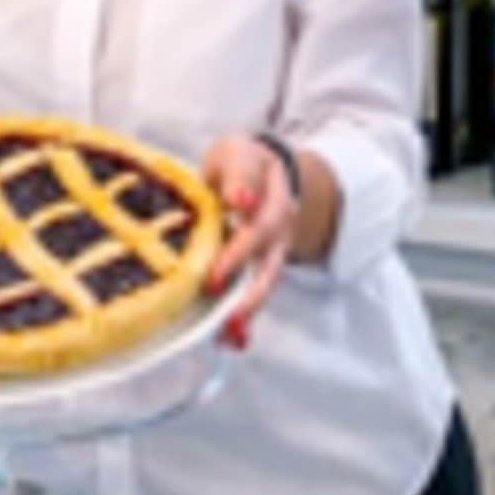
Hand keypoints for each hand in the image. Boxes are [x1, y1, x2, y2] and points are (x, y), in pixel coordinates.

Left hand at [200, 134, 296, 351]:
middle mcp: (278, 232)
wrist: (256, 166)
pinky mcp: (259, 265)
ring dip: (248, 312)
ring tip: (231, 337)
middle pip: (269, 268)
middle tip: (229, 321)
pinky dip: (243, 316)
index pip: (258, 230)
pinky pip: (254, 291)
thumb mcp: (237, 156)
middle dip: (250, 297)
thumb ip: (238, 176)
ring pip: (264, 285)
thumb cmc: (240, 162)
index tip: (215, 279)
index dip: (237, 256)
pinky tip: (229, 339)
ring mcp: (272, 251)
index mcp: (273, 201)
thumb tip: (243, 200)